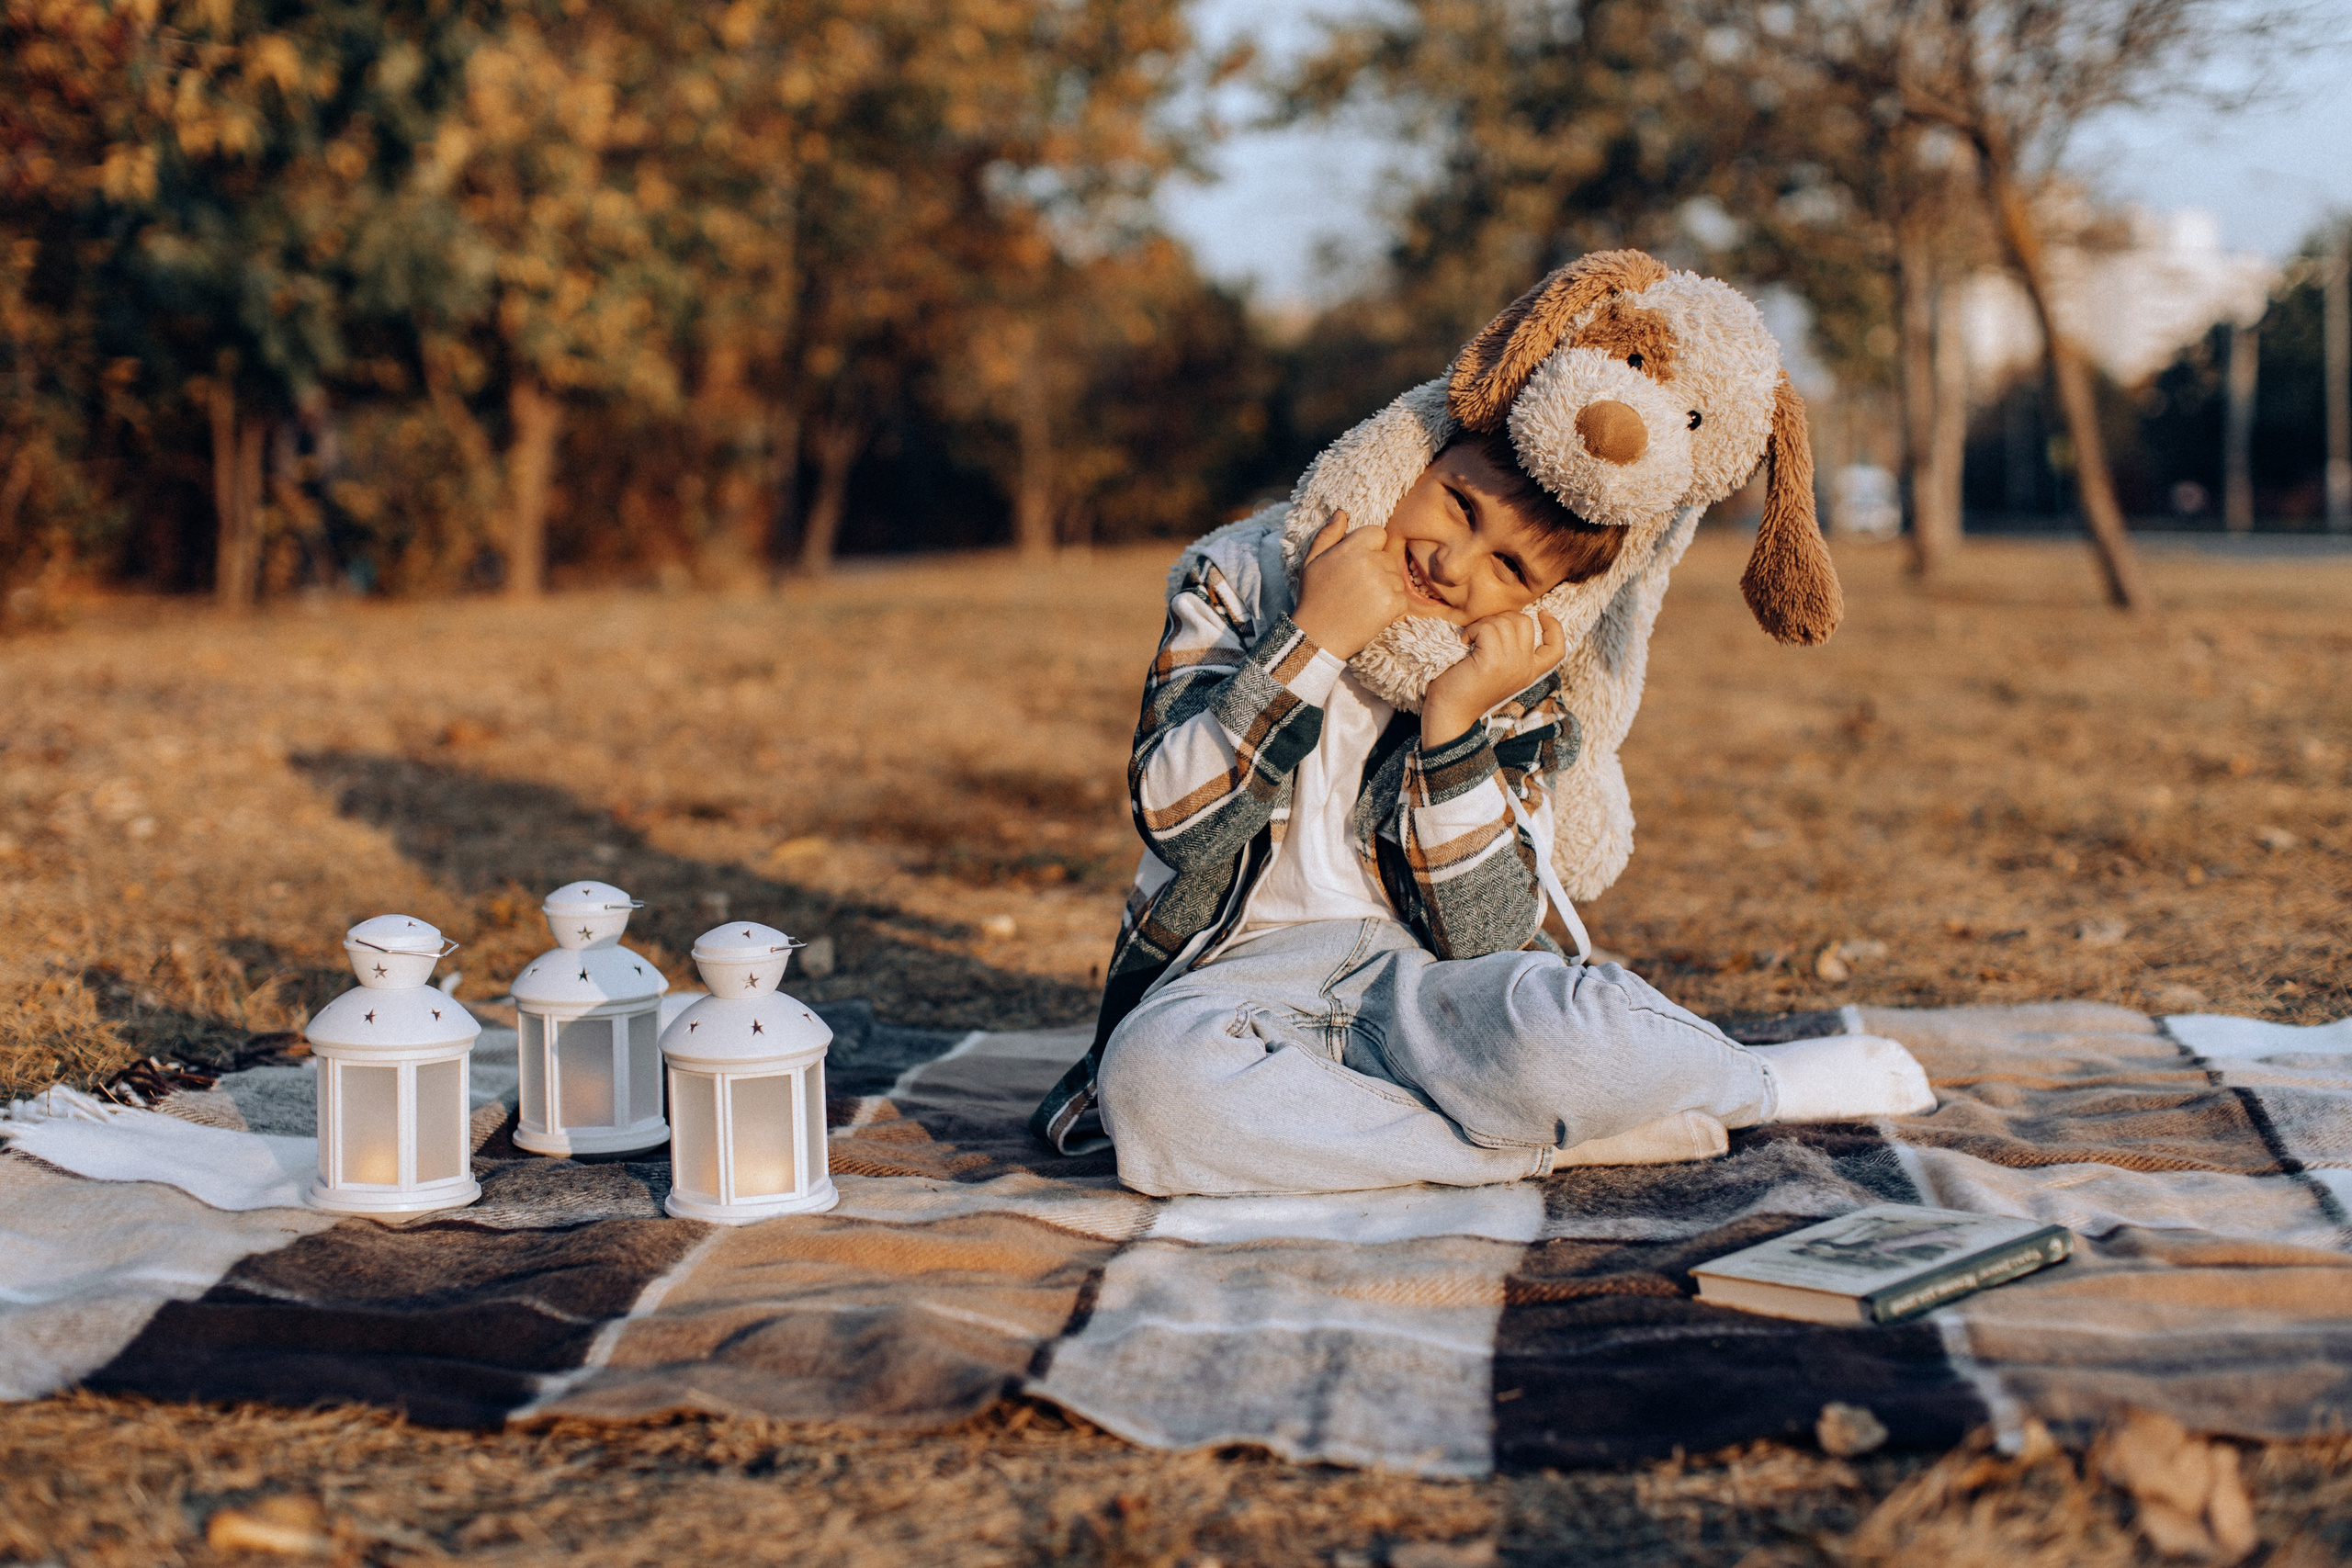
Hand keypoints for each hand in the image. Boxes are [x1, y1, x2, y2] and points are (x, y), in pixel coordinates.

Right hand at [1290, 512, 1409, 658]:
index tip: (1356, 565)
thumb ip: (1328, 535)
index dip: (1370, 548)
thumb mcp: (1311, 561)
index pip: (1378, 533)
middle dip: (1377, 569)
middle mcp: (1370, 562)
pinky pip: (1402, 598)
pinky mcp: (1393, 604)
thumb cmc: (1314, 598)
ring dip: (1385, 588)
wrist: (1317, 637)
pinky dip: (1391, 606)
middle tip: (1356, 588)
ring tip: (1362, 602)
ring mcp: (1383, 583)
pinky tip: (1371, 612)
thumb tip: (1342, 512)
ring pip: (1396, 577)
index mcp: (1352, 548)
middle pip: (1388, 557)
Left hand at [1421, 608, 1563, 747]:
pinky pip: (1487, 628)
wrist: (1450, 714)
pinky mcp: (1493, 661)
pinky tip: (1465, 643)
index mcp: (1530, 672)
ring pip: (1504, 622)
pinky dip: (1472, 630)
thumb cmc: (1467, 688)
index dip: (1555, 627)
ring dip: (1483, 624)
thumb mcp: (1499, 670)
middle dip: (1501, 618)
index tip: (1543, 613)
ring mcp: (1511, 665)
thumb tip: (1510, 619)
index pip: (1557, 649)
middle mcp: (1525, 669)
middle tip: (1482, 632)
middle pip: (1525, 622)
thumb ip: (1512, 651)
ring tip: (1471, 640)